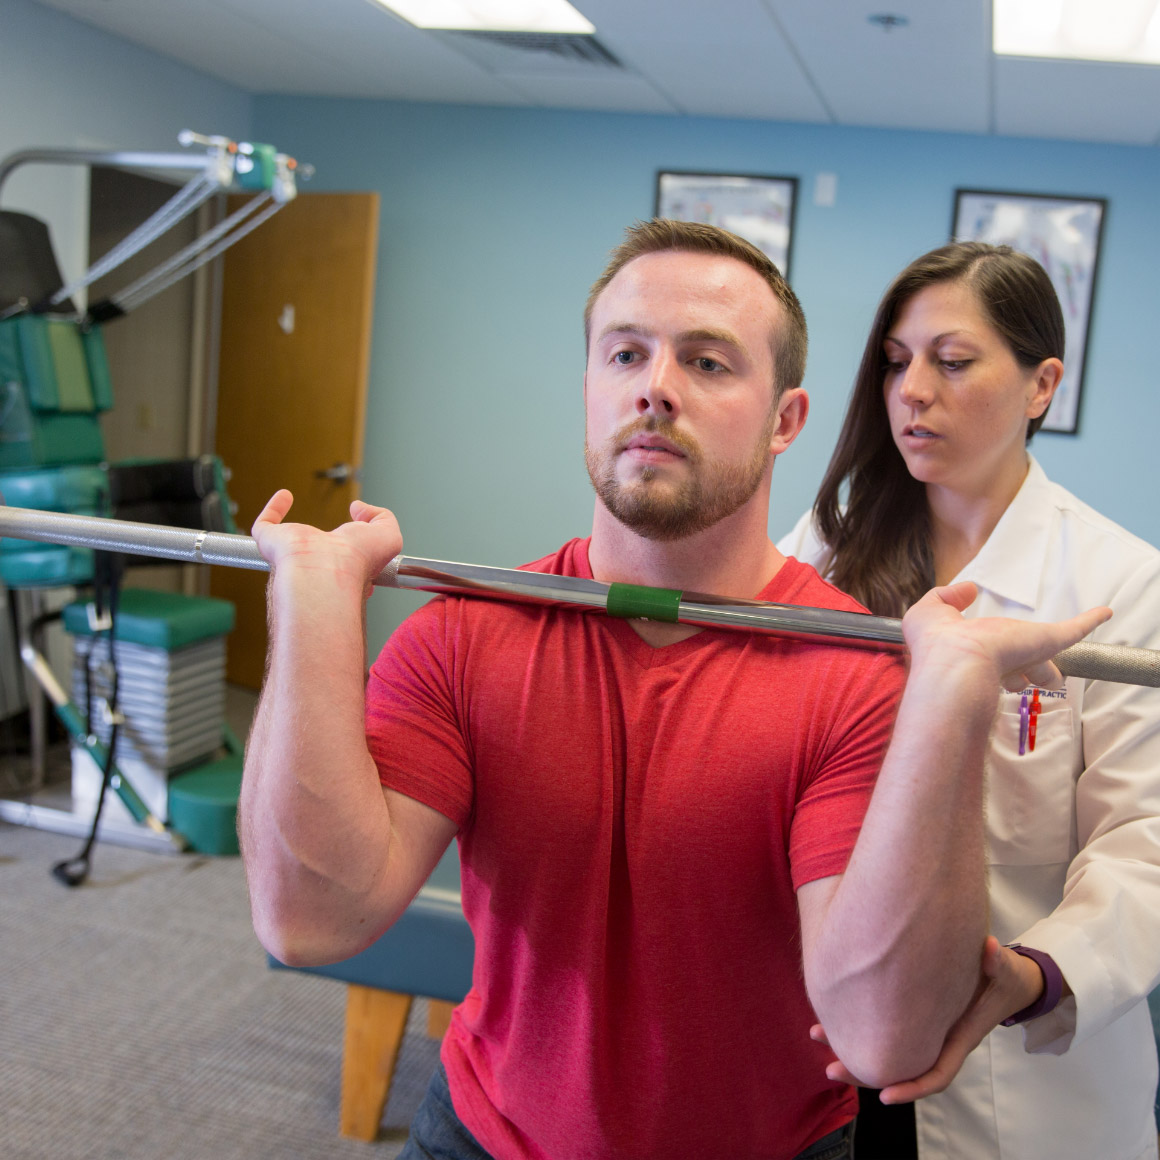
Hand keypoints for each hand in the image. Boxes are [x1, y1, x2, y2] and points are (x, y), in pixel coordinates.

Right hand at [252, 490, 402, 598]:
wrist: (328, 569)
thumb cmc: (358, 561)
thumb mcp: (389, 536)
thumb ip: (383, 518)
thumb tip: (360, 507)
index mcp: (347, 567)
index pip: (350, 562)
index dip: (357, 550)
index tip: (360, 539)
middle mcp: (319, 563)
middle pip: (318, 554)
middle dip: (323, 544)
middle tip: (332, 532)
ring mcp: (294, 554)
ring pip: (289, 542)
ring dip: (293, 528)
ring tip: (302, 513)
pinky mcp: (272, 542)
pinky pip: (266, 526)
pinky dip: (273, 510)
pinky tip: (284, 495)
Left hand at [810, 936, 1047, 1101]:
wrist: (1003, 980)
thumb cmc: (1002, 977)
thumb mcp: (1003, 969)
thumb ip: (998, 961)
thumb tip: (990, 949)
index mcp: (958, 1037)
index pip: (934, 1075)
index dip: (911, 1087)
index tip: (884, 1096)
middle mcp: (936, 1039)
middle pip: (898, 1068)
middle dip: (864, 1074)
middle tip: (829, 1070)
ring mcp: (922, 1029)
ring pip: (885, 1048)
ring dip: (850, 1045)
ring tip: (816, 1035)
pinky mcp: (910, 1014)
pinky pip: (883, 1027)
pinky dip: (857, 1023)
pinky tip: (829, 1013)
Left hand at [902, 582, 1110, 692]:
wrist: (955, 662)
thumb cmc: (935, 642)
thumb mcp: (928, 612)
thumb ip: (945, 598)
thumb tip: (969, 588)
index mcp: (975, 654)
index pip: (989, 658)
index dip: (987, 660)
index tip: (989, 660)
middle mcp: (1001, 660)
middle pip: (1019, 670)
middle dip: (1021, 676)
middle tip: (1026, 679)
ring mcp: (1024, 654)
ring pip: (1044, 667)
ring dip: (1047, 670)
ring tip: (1053, 676)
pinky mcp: (1046, 642)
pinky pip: (1072, 631)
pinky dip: (1088, 621)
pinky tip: (1103, 612)